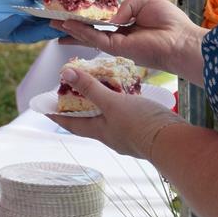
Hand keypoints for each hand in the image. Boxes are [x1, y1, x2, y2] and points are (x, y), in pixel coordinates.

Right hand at [51, 0, 205, 80]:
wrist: (182, 41)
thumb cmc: (170, 23)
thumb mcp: (144, 3)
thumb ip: (125, 6)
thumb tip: (112, 17)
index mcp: (128, 26)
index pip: (103, 23)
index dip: (88, 18)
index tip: (73, 12)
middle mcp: (120, 37)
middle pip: (91, 32)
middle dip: (72, 28)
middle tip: (53, 22)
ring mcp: (117, 44)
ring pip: (88, 36)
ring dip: (70, 29)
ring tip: (53, 23)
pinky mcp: (118, 49)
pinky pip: (95, 38)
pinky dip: (81, 32)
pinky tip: (68, 25)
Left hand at [53, 65, 182, 160]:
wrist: (173, 142)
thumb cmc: (140, 125)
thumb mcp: (112, 103)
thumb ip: (90, 88)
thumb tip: (65, 74)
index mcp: (99, 132)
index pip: (70, 124)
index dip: (56, 114)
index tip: (44, 107)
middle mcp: (111, 136)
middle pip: (88, 121)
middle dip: (80, 107)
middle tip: (73, 92)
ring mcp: (128, 135)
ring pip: (109, 118)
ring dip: (102, 105)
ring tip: (100, 88)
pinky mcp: (143, 130)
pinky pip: (126, 116)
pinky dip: (121, 105)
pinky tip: (127, 95)